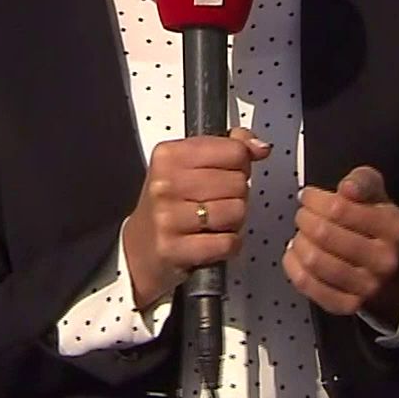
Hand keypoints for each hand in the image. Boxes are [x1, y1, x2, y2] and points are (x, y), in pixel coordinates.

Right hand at [121, 127, 269, 309]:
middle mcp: (165, 183)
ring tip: (213, 222)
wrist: (139, 250)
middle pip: (238, 182)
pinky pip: (228, 242)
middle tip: (216, 202)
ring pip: (237, 211)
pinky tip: (211, 240)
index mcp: (169, 155)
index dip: (241, 164)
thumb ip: (227, 149)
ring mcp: (168, 217)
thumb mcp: (188, 167)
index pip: (234, 150)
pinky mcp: (174, 248)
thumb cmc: (168, 206)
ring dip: (234, 221)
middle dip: (236, 195)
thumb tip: (259, 147)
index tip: (228, 172)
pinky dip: (228, 244)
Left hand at [283, 165, 398, 320]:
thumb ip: (362, 181)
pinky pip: (308, 284)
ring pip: (315, 260)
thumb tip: (348, 188)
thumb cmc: (375, 227)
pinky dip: (293, 266)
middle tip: (303, 215)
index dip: (315, 199)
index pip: (340, 208)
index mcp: (394, 227)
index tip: (309, 196)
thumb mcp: (376, 194)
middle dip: (304, 218)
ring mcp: (367, 285)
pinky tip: (296, 254)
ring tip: (301, 234)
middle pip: (324, 233)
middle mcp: (384, 259)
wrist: (386, 270)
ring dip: (299, 241)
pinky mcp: (348, 304)